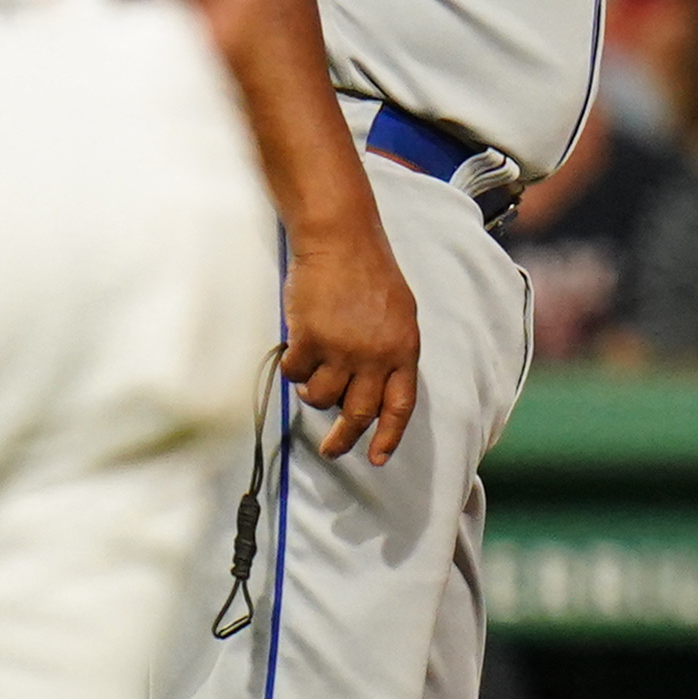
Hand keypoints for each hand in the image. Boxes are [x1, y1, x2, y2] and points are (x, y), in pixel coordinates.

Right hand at [281, 208, 422, 463]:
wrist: (341, 239)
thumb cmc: (370, 272)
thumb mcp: (399, 314)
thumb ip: (392, 353)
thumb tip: (376, 391)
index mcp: (404, 350)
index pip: (400, 406)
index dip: (389, 436)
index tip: (377, 459)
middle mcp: (376, 356)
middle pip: (358, 413)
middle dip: (343, 439)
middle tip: (331, 450)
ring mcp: (343, 349)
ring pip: (320, 397)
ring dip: (312, 392)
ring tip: (313, 370)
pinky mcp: (310, 339)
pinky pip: (296, 373)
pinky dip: (293, 366)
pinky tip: (298, 346)